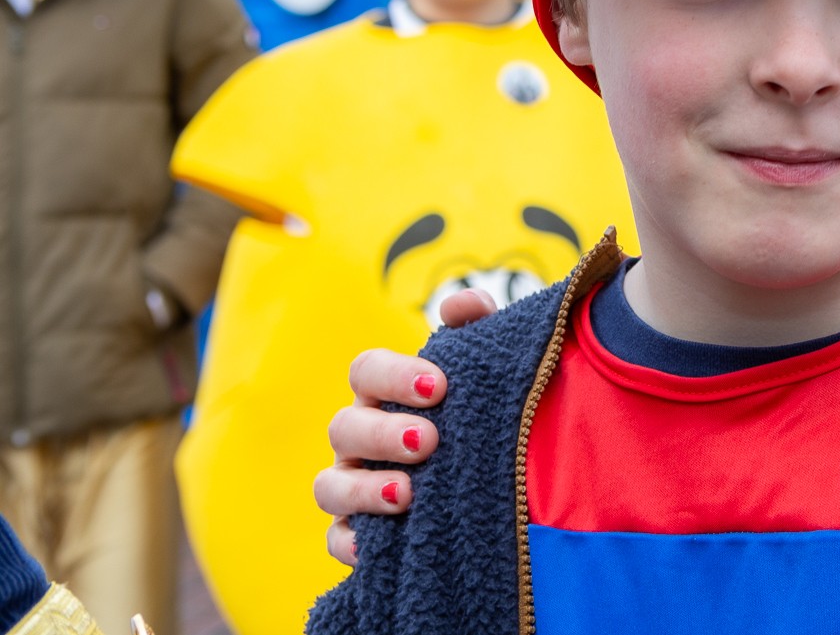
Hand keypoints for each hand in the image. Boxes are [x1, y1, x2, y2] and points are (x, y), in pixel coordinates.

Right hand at [313, 289, 496, 564]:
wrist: (501, 476)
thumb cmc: (480, 409)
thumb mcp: (486, 367)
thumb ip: (477, 327)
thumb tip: (460, 304)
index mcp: (385, 391)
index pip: (366, 370)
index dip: (395, 374)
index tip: (440, 386)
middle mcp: (361, 437)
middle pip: (344, 427)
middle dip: (383, 433)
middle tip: (429, 440)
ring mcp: (353, 485)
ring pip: (329, 485)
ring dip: (362, 488)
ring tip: (406, 493)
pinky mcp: (358, 534)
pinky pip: (336, 540)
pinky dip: (349, 542)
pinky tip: (375, 544)